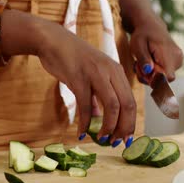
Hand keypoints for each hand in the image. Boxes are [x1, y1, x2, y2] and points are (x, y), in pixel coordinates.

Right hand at [36, 22, 135, 145]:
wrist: (52, 40)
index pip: (131, 101)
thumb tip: (100, 120)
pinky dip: (85, 122)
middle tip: (116, 142)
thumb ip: (97, 96)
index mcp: (116, 71)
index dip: (130, 123)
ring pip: (112, 106)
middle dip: (123, 128)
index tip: (125, 138)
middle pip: (126, 105)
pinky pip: (86, 105)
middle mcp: (110, 71)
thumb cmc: (71, 59)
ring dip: (108, 127)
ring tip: (102, 139)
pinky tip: (81, 132)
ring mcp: (96, 74)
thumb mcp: (91, 75)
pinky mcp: (79, 78)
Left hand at [129, 16, 183, 83]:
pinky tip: (150, 62)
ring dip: (150, 74)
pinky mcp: (177, 63)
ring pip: (163, 79)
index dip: (155, 80)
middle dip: (148, 77)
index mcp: (169, 54)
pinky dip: (155, 71)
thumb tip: (149, 71)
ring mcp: (179, 62)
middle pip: (163, 81)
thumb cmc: (143, 35)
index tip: (144, 71)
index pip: (168, 78)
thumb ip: (143, 58)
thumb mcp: (137, 45)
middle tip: (138, 65)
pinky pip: (165, 75)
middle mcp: (177, 60)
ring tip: (144, 61)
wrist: (151, 26)